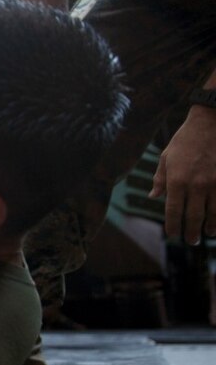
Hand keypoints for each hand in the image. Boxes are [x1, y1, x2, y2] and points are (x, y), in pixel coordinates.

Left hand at [150, 106, 215, 243]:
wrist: (210, 123)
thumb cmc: (185, 140)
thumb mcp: (166, 157)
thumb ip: (160, 179)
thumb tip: (154, 196)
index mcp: (177, 180)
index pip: (173, 211)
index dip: (172, 225)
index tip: (172, 235)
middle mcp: (196, 185)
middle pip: (193, 216)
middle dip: (191, 232)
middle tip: (190, 241)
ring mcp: (214, 183)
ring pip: (213, 213)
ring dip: (210, 226)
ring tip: (207, 234)